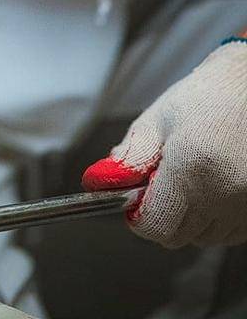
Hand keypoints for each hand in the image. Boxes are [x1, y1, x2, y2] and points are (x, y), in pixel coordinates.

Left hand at [82, 40, 246, 248]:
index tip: (134, 199)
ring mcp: (243, 205)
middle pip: (177, 236)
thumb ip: (130, 155)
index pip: (155, 225)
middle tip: (160, 181)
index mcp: (191, 168)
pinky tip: (211, 185)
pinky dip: (214, 217)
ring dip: (189, 218)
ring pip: (203, 237)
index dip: (137, 214)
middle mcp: (222, 193)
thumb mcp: (157, 118)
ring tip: (190, 177)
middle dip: (160, 214)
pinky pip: (227, 232)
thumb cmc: (208, 96)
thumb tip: (102, 180)